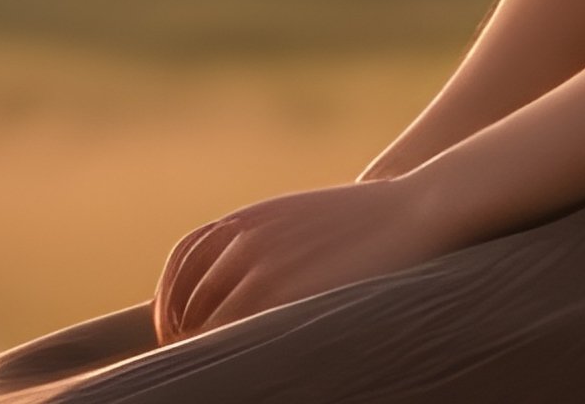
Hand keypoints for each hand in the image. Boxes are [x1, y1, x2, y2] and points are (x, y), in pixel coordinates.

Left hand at [151, 175, 462, 344]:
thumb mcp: (301, 217)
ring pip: (204, 322)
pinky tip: (235, 366)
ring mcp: (262, 268)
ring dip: (196, 348)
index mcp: (248, 218)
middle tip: (185, 361)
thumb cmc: (366, 221)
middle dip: (180, 332)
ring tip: (208, 373)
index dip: (171, 300)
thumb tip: (241, 283)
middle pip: (187, 298)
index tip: (175, 329)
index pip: (182, 262)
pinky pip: (233, 333)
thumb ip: (265, 241)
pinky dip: (220, 350)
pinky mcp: (284, 297)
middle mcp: (246, 240)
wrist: (413, 210)